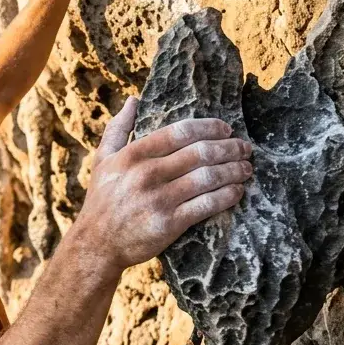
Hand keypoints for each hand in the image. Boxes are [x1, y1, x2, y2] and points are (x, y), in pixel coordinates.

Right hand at [73, 97, 250, 274]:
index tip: (226, 129)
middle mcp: (146, 174)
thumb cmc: (102, 200)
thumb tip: (133, 100)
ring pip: (207, 178)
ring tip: (246, 169)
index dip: (208, 127)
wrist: (97, 244)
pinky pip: (206, 205)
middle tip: (245, 148)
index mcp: (133, 155)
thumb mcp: (102, 160)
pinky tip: (237, 191)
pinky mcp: (169, 223)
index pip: (180, 132)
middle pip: (200, 153)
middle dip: (229, 148)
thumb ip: (118, 128)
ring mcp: (158, 199)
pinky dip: (226, 196)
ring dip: (233, 171)